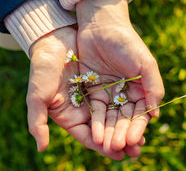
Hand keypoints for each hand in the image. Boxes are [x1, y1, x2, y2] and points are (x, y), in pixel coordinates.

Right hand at [26, 26, 126, 159]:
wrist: (54, 40)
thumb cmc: (42, 68)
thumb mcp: (37, 96)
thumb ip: (37, 122)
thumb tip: (41, 149)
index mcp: (68, 115)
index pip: (87, 136)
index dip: (102, 146)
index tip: (118, 153)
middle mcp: (83, 108)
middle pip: (104, 129)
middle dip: (119, 139)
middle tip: (136, 150)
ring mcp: (94, 95)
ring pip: (113, 114)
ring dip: (126, 125)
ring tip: (141, 137)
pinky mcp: (102, 83)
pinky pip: (117, 97)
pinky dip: (126, 106)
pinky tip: (139, 113)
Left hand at [76, 0, 164, 154]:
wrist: (101, 27)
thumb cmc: (127, 42)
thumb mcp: (145, 63)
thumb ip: (154, 87)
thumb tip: (155, 115)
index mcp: (140, 87)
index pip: (140, 112)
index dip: (137, 127)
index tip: (133, 140)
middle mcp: (125, 91)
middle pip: (124, 117)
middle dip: (121, 132)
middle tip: (118, 147)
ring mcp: (109, 91)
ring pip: (109, 116)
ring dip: (108, 131)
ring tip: (106, 145)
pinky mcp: (92, 88)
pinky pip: (94, 108)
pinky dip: (95, 121)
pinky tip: (95, 134)